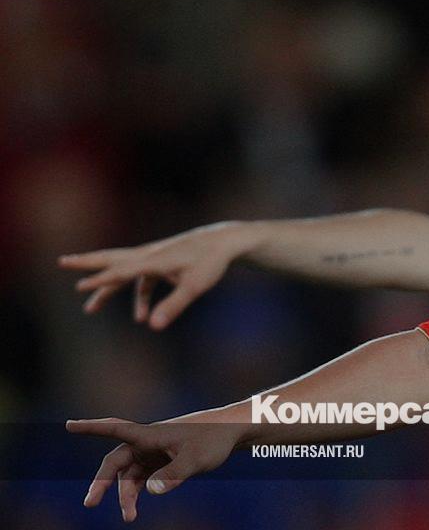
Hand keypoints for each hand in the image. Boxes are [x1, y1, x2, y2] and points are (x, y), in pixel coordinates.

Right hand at [59, 222, 246, 329]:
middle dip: (87, 263)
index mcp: (153, 260)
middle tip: (62, 262)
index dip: (101, 281)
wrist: (224, 242)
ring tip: (90, 308)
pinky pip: (141, 280)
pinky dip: (138, 295)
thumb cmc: (210, 263)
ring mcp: (154, 257)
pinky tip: (141, 315)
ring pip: (123, 270)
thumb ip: (173, 306)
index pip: (121, 271)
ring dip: (108, 289)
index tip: (80, 287)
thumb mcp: (194, 287)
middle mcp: (149, 255)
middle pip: (112, 259)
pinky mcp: (162, 262)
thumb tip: (152, 327)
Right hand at [66, 415, 244, 522]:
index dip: (92, 427)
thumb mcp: (195, 460)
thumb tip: (150, 491)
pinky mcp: (162, 460)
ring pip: (129, 474)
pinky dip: (136, 491)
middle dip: (101, 483)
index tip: (69, 425)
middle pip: (116, 462)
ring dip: (125, 494)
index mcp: (151, 434)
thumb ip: (173, 476)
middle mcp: (147, 441)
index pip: (116, 428)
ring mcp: (154, 451)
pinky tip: (136, 508)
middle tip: (90, 504)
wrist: (232, 432)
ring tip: (129, 518)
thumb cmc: (214, 440)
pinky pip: (141, 477)